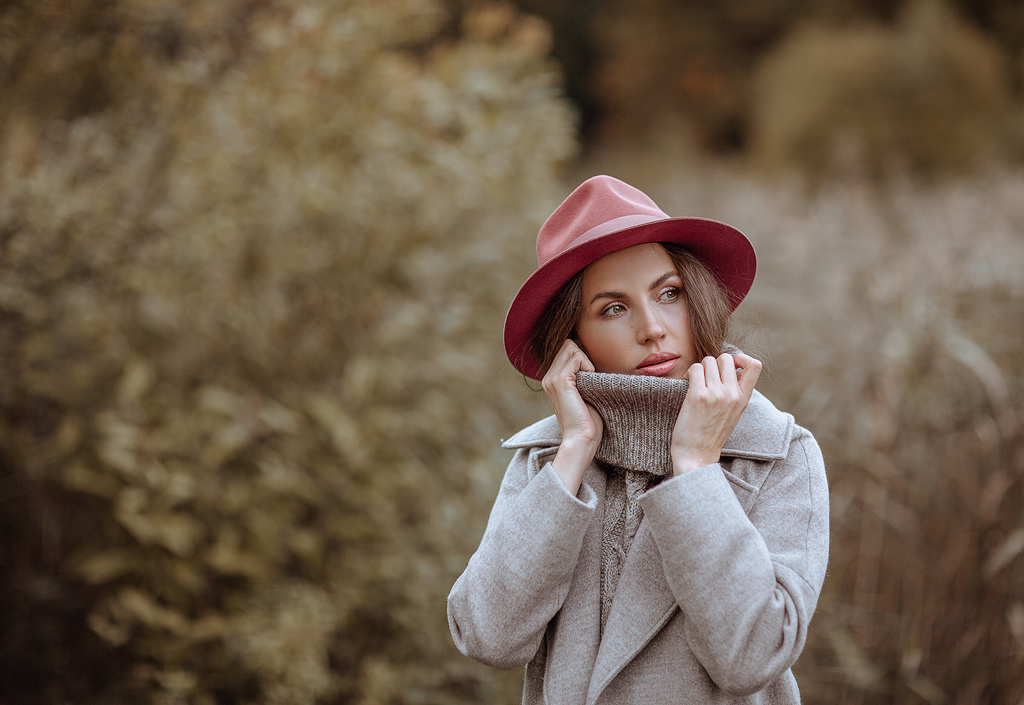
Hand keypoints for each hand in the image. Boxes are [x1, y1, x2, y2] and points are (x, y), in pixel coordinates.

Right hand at [542, 340, 603, 493]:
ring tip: (591, 377)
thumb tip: (595, 358)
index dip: (582, 354)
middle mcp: (548, 377)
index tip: (592, 371)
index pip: (565, 349)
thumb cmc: (588, 420)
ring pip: (570, 346)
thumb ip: (583, 375)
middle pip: (567, 344)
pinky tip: (591, 379)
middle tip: (593, 373)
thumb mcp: (584, 393)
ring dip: (585, 358)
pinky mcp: (560, 381)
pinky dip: (587, 364)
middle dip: (584, 353)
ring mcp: (551, 378)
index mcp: (552, 379)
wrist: (582, 439)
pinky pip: (576, 357)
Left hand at [670, 352, 761, 474]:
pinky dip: (689, 372)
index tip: (731, 367)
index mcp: (743, 398)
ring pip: (708, 360)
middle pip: (726, 358)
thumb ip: (735, 391)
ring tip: (697, 382)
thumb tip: (732, 366)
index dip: (741, 358)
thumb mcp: (733, 412)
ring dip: (700, 368)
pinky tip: (688, 383)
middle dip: (715, 363)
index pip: (755, 365)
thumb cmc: (711, 433)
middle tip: (707, 378)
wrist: (697, 454)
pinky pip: (695, 368)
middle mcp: (732, 394)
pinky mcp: (698, 396)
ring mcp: (716, 395)